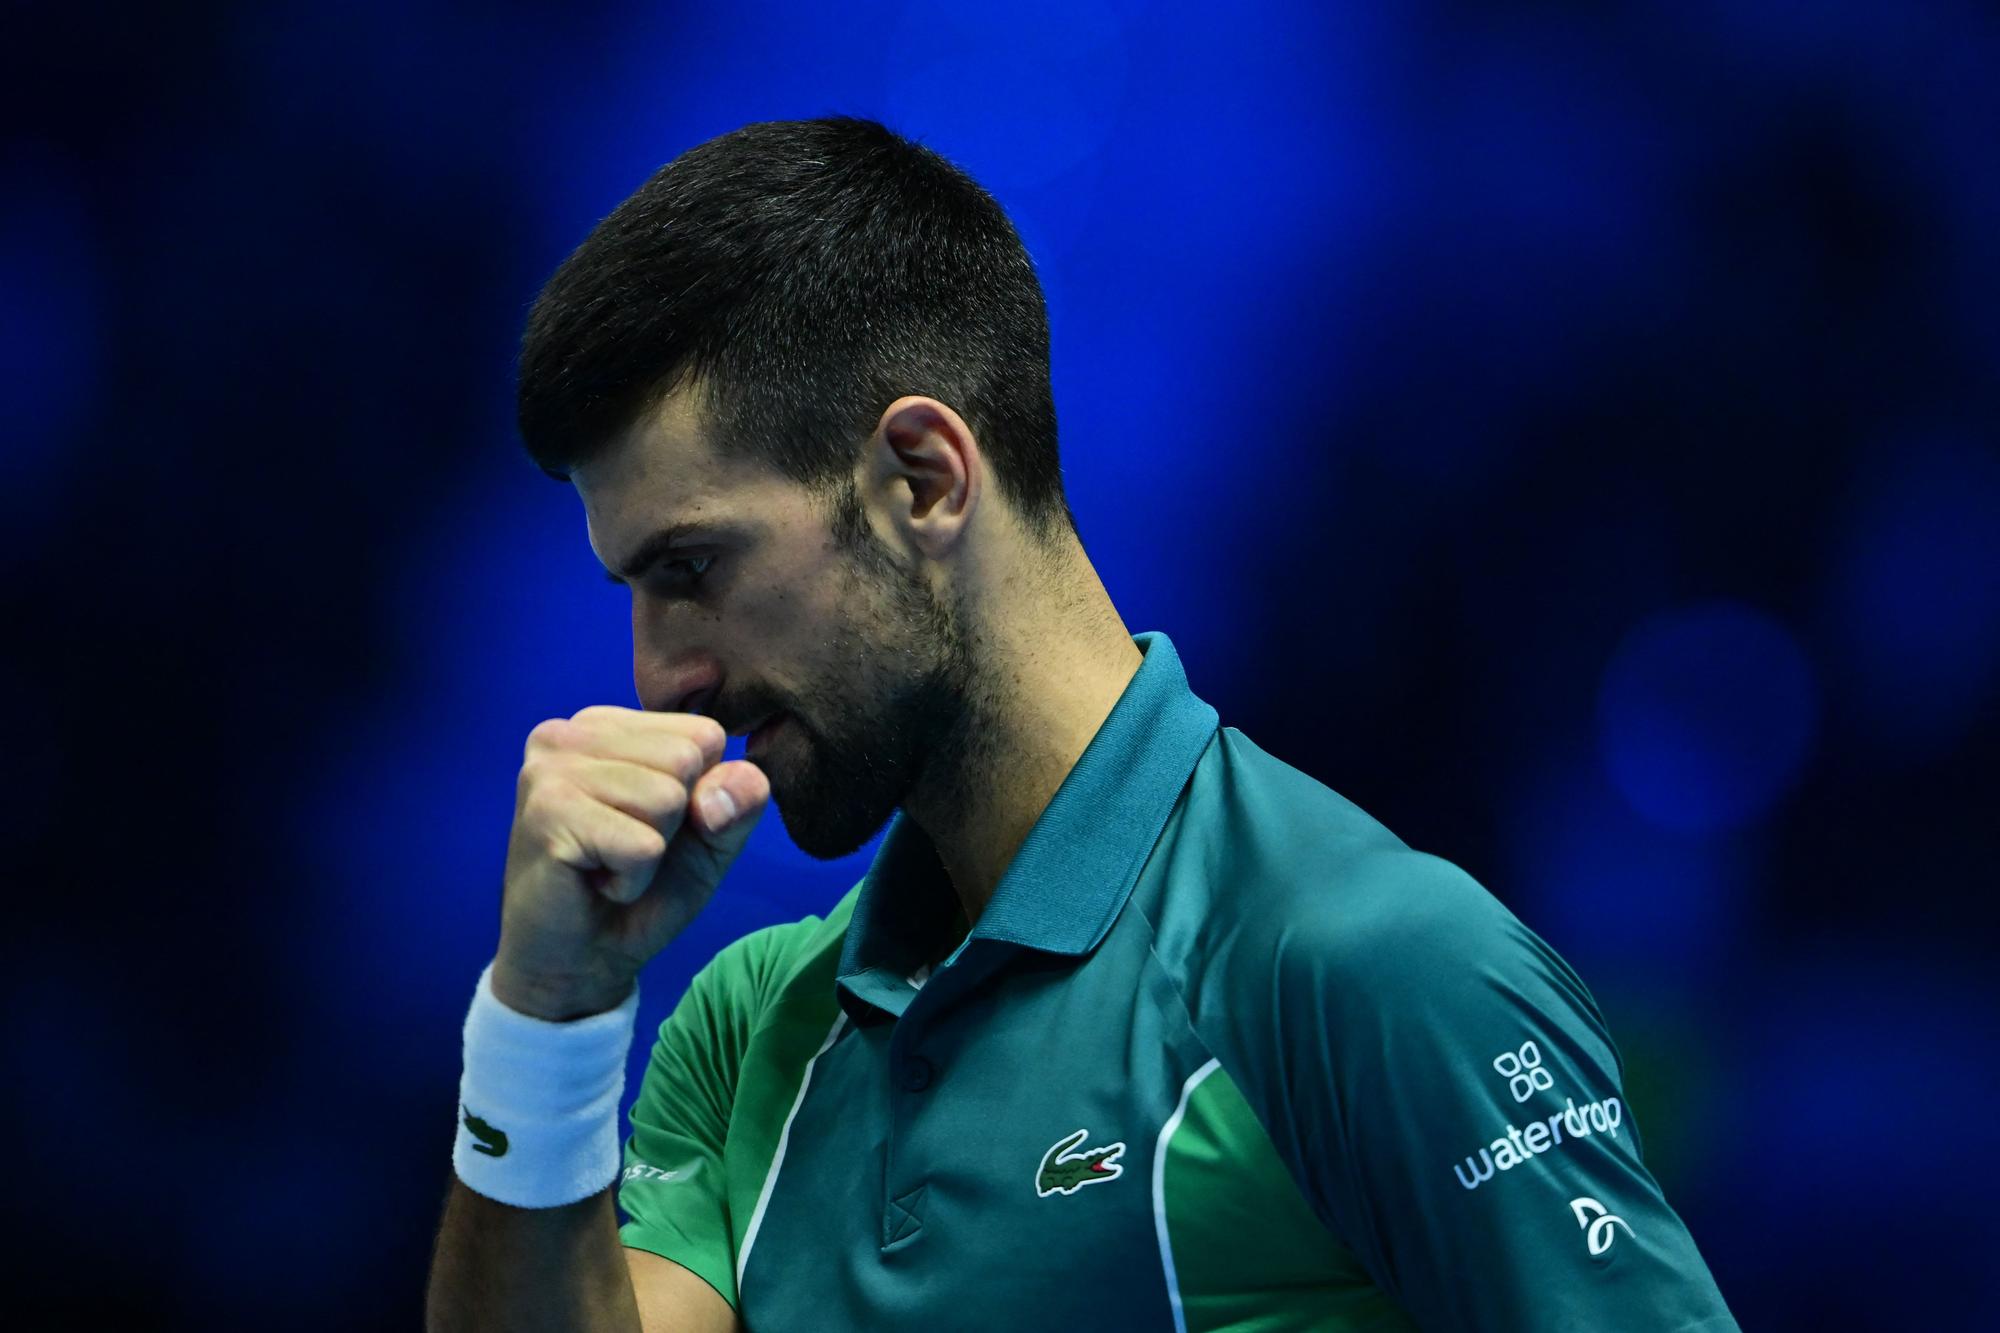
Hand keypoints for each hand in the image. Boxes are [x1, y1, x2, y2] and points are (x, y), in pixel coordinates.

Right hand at [490, 705, 769, 1019]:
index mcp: (607, 725)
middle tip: (623, 849)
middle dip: (674, 822)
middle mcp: (570, 731)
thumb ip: (739, 801)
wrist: (578, 963)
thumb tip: (728, 784)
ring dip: (650, 853)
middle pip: (687, 759)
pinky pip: (643, 845)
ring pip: (667, 799)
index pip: (705, 734)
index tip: (649, 826)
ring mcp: (552, 769)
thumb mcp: (711, 841)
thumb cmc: (641, 892)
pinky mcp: (548, 813)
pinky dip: (632, 879)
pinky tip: (594, 882)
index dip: (699, 795)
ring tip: (607, 864)